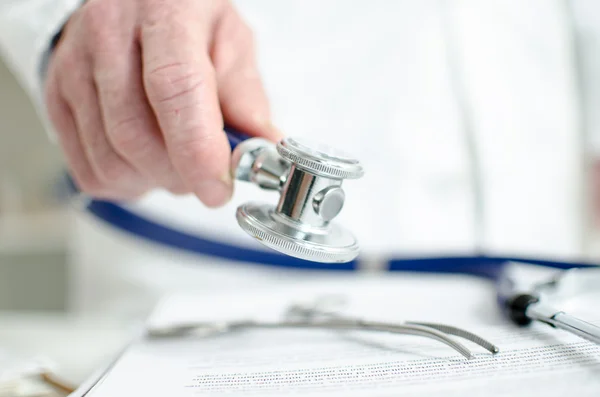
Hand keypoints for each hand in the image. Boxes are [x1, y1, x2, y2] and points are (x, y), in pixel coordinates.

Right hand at [44, 0, 281, 206]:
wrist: (132, 1)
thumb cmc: (187, 21)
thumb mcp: (230, 41)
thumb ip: (246, 96)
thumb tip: (264, 147)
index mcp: (166, 14)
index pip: (175, 88)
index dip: (198, 150)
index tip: (219, 187)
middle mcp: (109, 35)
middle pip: (135, 133)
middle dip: (179, 175)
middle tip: (204, 176)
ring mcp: (74, 67)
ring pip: (110, 158)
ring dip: (153, 181)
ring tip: (176, 164)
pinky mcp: (56, 96)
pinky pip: (88, 168)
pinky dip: (126, 184)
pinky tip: (146, 164)